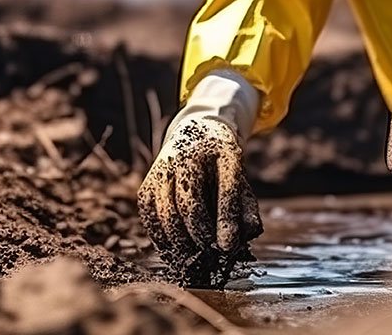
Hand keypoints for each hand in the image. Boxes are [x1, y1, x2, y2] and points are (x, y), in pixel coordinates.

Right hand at [137, 117, 261, 257]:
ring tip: (195, 257)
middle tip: (212, 254)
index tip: (228, 246)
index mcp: (218, 152)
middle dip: (201, 236)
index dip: (226, 220)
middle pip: (188, 207)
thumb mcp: (240, 177)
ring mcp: (162, 171)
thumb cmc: (222, 164)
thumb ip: (244, 206)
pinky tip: (174, 251)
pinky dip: (161, 238)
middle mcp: (185, 158)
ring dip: (181, 242)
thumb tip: (240, 239)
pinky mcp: (147, 185)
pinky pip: (150, 217)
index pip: (224, 189)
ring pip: (166, 214)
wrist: (198, 134)